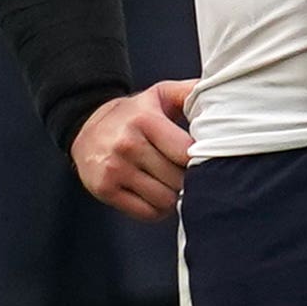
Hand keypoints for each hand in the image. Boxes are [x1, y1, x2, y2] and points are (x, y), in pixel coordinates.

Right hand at [71, 78, 192, 220]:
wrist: (84, 127)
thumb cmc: (133, 114)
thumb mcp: (159, 95)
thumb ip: (190, 92)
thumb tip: (223, 93)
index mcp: (144, 120)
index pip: (187, 153)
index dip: (199, 159)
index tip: (198, 157)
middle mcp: (127, 144)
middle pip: (178, 180)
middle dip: (184, 179)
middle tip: (179, 171)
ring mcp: (114, 168)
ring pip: (165, 200)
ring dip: (171, 196)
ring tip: (166, 183)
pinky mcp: (104, 189)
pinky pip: (147, 213)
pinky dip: (156, 209)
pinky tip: (152, 194)